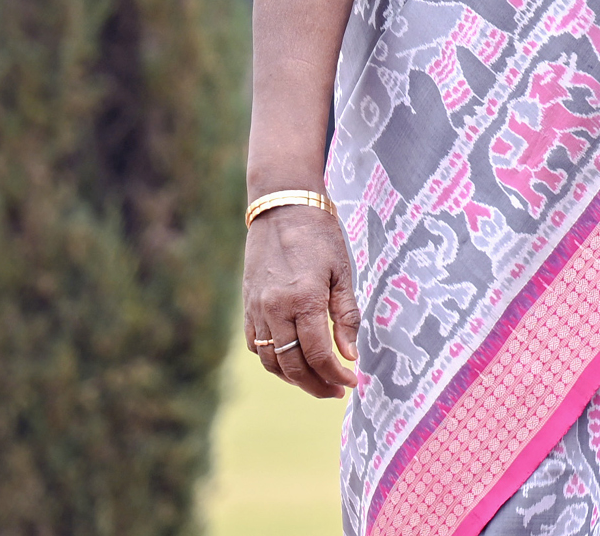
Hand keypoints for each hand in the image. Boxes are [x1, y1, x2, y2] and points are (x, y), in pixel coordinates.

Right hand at [242, 206, 360, 398]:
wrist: (283, 208)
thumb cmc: (320, 236)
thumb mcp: (343, 272)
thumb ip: (346, 315)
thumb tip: (349, 355)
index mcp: (303, 300)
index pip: (318, 354)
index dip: (336, 374)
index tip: (353, 382)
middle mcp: (274, 310)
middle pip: (292, 365)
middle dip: (316, 384)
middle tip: (337, 391)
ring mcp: (256, 310)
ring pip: (271, 360)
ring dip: (294, 378)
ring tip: (318, 381)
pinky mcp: (247, 306)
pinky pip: (257, 346)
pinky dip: (274, 360)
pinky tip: (293, 361)